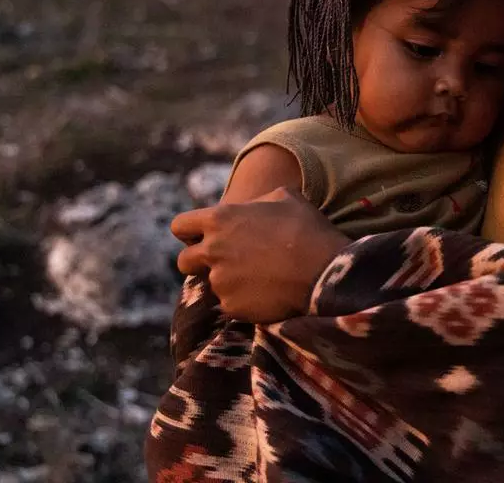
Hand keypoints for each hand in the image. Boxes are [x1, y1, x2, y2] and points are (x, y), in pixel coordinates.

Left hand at [172, 187, 351, 323]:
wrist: (324, 271)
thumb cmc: (307, 229)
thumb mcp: (286, 197)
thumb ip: (259, 201)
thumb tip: (257, 206)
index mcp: (220, 220)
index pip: (180, 226)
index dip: (189, 232)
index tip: (202, 238)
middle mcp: (213, 251)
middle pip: (183, 261)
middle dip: (199, 263)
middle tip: (225, 263)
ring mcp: (220, 281)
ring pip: (210, 285)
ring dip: (227, 282)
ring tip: (256, 279)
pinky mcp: (231, 307)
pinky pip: (230, 305)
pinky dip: (243, 302)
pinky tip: (265, 294)